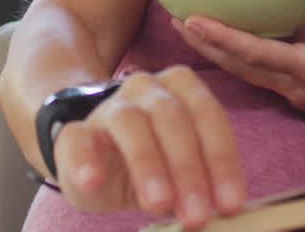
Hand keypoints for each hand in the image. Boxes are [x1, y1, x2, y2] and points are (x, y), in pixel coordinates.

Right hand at [51, 66, 246, 228]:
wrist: (97, 158)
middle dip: (188, 168)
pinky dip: (85, 159)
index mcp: (182, 89)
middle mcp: (147, 88)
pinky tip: (93, 180)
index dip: (222, 161)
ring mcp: (108, 107)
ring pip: (129, 122)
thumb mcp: (183, 166)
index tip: (230, 204)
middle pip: (171, 118)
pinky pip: (77, 139)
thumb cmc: (154, 159)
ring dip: (147, 163)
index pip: (208, 117)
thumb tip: (226, 210)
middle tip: (196, 215)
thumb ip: (204, 180)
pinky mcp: (75, 132)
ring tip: (158, 203)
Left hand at [173, 0, 304, 163]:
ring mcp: (293, 94)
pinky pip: (257, 76)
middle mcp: (294, 86)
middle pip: (237, 66)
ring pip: (243, 74)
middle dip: (203, 43)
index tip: (192, 19)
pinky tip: (224, 41)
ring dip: (214, 51)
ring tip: (187, 27)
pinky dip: (235, 58)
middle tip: (172, 17)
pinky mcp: (297, 95)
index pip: (257, 53)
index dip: (223, 37)